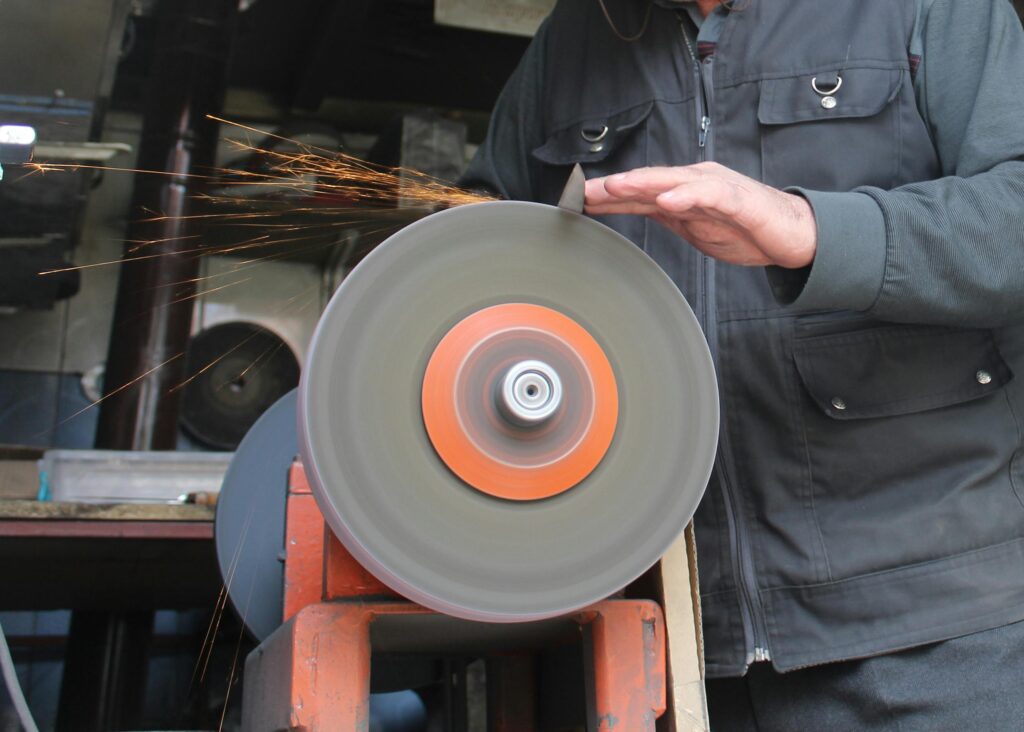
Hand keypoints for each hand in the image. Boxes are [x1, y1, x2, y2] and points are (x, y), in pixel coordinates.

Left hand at [584, 163, 816, 268]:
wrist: (792, 234)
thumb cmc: (745, 227)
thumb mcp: (693, 227)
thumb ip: (665, 216)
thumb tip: (631, 212)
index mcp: (685, 189)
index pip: (641, 191)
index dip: (610, 196)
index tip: (578, 201)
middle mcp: (697, 182)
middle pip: (651, 180)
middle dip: (617, 186)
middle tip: (586, 191)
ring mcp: (718, 188)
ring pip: (674, 180)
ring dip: (643, 183)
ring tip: (616, 187)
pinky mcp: (739, 200)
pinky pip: (710, 195)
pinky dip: (686, 196)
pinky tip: (667, 201)